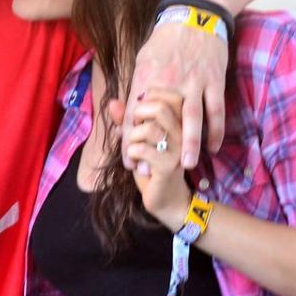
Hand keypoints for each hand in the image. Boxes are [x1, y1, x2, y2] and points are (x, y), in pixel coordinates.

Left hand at [121, 22, 227, 170]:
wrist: (194, 15)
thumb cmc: (165, 39)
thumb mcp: (142, 59)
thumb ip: (137, 85)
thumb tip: (129, 109)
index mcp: (147, 78)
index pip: (135, 116)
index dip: (129, 140)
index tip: (127, 160)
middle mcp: (169, 84)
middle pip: (161, 122)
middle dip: (156, 148)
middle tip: (150, 172)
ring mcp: (194, 83)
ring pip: (192, 120)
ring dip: (191, 145)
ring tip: (187, 166)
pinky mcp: (214, 81)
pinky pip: (216, 111)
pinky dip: (216, 130)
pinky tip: (213, 147)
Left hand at [124, 89, 191, 227]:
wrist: (166, 199)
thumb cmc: (151, 166)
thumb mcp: (137, 140)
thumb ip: (126, 121)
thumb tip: (112, 103)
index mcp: (180, 123)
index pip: (169, 95)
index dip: (147, 101)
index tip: (138, 117)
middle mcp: (184, 134)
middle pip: (160, 107)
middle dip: (137, 116)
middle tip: (134, 131)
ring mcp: (179, 150)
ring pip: (149, 128)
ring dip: (132, 139)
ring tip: (133, 150)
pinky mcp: (168, 167)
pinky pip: (142, 150)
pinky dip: (131, 155)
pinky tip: (133, 164)